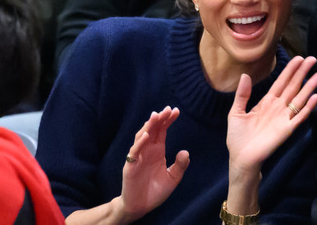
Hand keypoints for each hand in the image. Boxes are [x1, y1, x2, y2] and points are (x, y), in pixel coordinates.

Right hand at [118, 107, 189, 221]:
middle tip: (167, 109)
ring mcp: (138, 157)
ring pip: (142, 137)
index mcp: (157, 151)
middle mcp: (147, 151)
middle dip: (159, 119)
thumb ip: (180, 165)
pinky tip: (147, 135)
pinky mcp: (131, 166)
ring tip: (156, 116)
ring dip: (148, 126)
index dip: (168, 120)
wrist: (141, 207)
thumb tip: (185, 152)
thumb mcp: (173, 178)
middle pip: (152, 130)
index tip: (176, 111)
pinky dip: (140, 143)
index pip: (162, 131)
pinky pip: (134, 152)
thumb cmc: (155, 191)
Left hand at [227, 56, 316, 173]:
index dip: (290, 70)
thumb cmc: (237, 137)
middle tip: (313, 59)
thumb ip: (242, 94)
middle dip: (302, 73)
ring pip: (299, 99)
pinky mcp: (287, 130)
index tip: (299, 58)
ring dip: (309, 87)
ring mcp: (284, 118)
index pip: (281, 82)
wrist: (241, 158)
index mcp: (267, 102)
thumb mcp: (235, 112)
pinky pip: (299, 117)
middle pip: (293, 87)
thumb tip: (245, 75)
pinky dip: (308, 107)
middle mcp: (278, 107)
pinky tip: (316, 97)